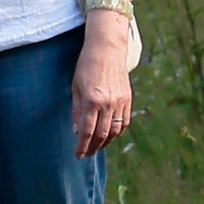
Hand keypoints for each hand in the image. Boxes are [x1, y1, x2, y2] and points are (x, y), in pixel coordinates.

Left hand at [72, 20, 134, 158]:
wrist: (107, 48)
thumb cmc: (86, 66)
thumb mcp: (76, 87)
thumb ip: (76, 111)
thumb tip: (77, 132)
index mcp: (92, 100)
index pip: (86, 132)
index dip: (82, 146)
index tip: (78, 155)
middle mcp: (107, 103)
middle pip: (101, 135)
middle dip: (93, 148)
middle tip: (86, 154)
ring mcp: (120, 101)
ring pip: (115, 131)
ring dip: (105, 143)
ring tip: (97, 147)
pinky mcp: (127, 98)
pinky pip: (124, 122)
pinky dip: (117, 132)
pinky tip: (110, 135)